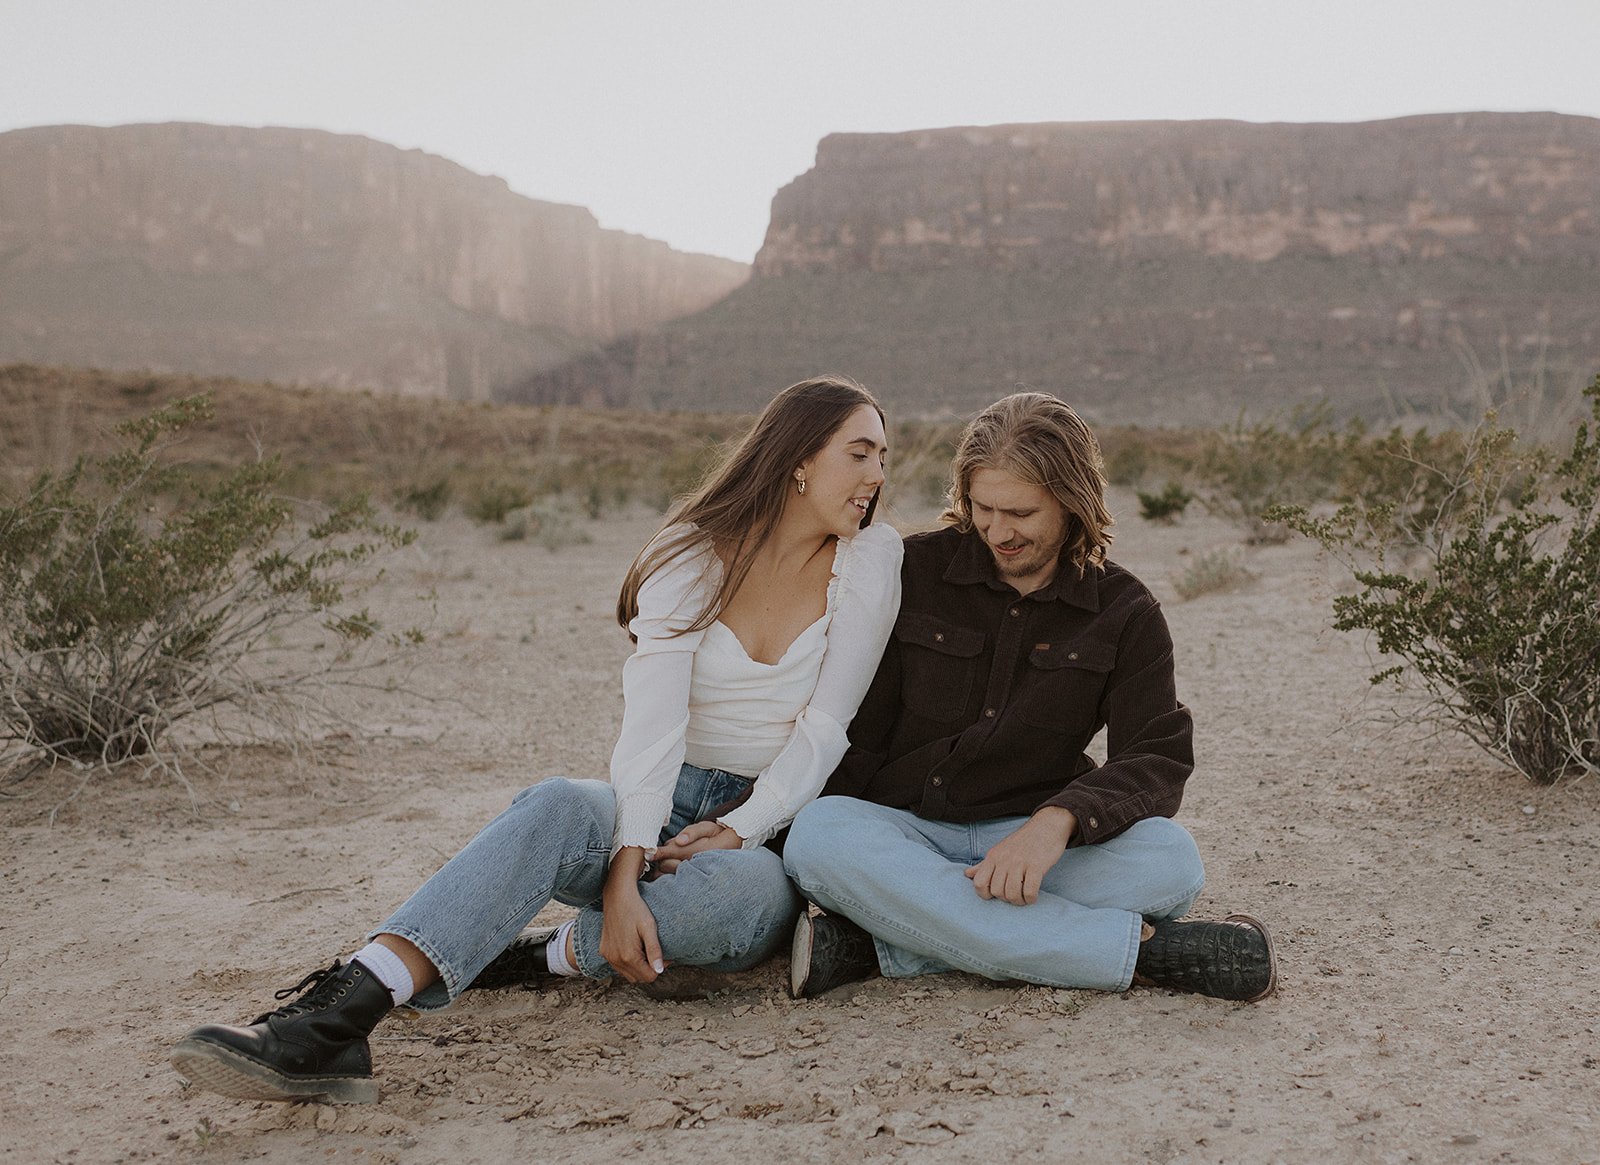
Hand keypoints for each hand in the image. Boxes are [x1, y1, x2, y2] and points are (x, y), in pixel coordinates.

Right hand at [599, 848, 666, 982]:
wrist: (617, 895)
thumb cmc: (636, 909)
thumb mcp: (649, 927)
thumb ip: (654, 950)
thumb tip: (659, 971)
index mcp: (628, 956)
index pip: (649, 977)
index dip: (660, 968)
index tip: (664, 954)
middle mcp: (615, 959)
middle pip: (639, 978)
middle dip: (649, 969)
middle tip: (655, 951)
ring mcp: (608, 956)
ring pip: (628, 974)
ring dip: (638, 967)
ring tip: (644, 949)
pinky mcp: (604, 951)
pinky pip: (618, 966)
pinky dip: (627, 963)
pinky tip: (633, 948)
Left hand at [651, 820, 742, 873]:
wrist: (732, 846)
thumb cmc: (716, 834)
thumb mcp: (707, 827)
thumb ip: (692, 832)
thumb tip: (680, 840)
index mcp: (698, 852)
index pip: (673, 853)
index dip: (659, 852)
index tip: (648, 852)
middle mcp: (696, 865)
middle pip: (667, 866)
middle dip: (660, 860)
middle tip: (654, 854)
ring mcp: (694, 875)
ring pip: (669, 876)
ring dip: (661, 870)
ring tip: (657, 864)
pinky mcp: (693, 880)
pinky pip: (675, 882)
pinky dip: (666, 877)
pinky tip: (664, 871)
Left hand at [964, 807, 1075, 904]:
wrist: (1046, 826)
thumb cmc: (1022, 842)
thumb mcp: (999, 850)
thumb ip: (984, 865)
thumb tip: (967, 874)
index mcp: (993, 856)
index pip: (979, 883)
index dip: (986, 894)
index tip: (997, 893)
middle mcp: (1004, 859)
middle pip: (997, 891)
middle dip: (1006, 898)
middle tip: (1015, 894)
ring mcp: (1020, 862)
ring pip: (1012, 894)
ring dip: (1019, 901)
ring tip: (1024, 897)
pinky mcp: (1036, 866)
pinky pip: (1029, 891)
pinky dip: (1031, 898)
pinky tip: (1033, 895)